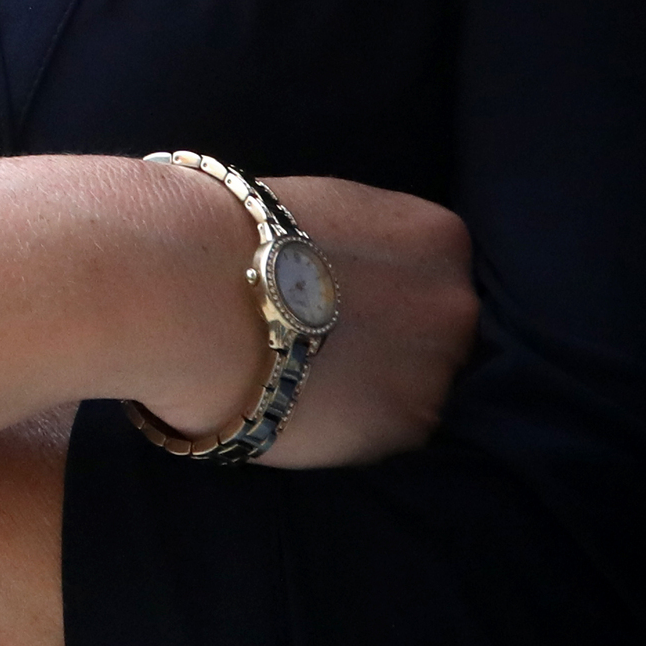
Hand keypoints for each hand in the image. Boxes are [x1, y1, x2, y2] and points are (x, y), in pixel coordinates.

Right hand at [143, 167, 479, 470]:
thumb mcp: (323, 211)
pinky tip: (306, 407)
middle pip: (440, 334)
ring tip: (312, 382)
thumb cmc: (234, 233)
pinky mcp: (403, 432)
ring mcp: (437, 372)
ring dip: (377, 389)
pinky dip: (355, 428)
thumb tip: (358, 278)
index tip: (347, 298)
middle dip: (394, 341)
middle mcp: (457, 307)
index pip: (436, 276)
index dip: (389, 291)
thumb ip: (366, 248)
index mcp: (439, 239)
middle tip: (330, 344)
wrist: (187, 293)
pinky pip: (388, 434)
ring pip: (417, 389)